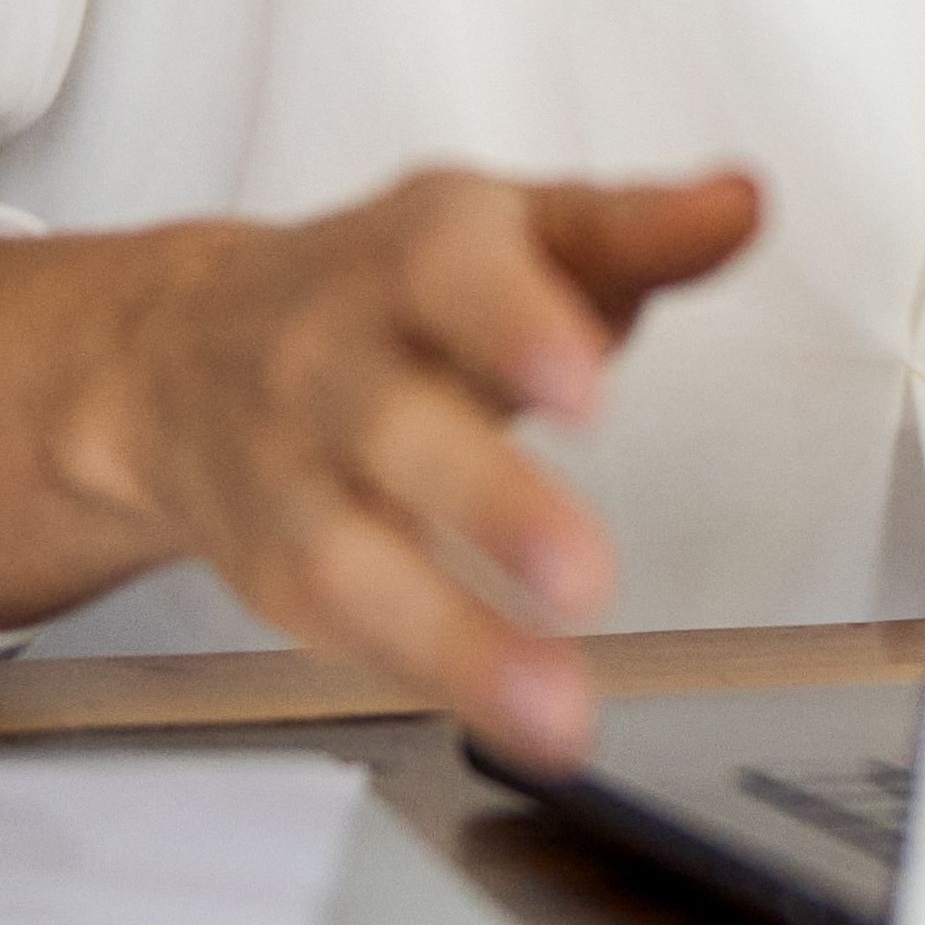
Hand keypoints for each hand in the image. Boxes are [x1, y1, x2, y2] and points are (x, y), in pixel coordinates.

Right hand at [0, 165, 761, 772]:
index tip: (585, 386)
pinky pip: (343, 633)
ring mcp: (290, 472)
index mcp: (412, 255)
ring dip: (455, 643)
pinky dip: (426, 680)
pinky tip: (511, 718)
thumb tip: (742, 206)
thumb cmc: (390, 285)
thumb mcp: (516, 230)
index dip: (515, 328)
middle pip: (395, 428)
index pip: (452, 277)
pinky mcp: (276, 570)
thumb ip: (635, 229)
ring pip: (351, 561)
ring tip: (558, 711)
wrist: (182, 350)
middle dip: (488, 504)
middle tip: (586, 579)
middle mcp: (331, 361)